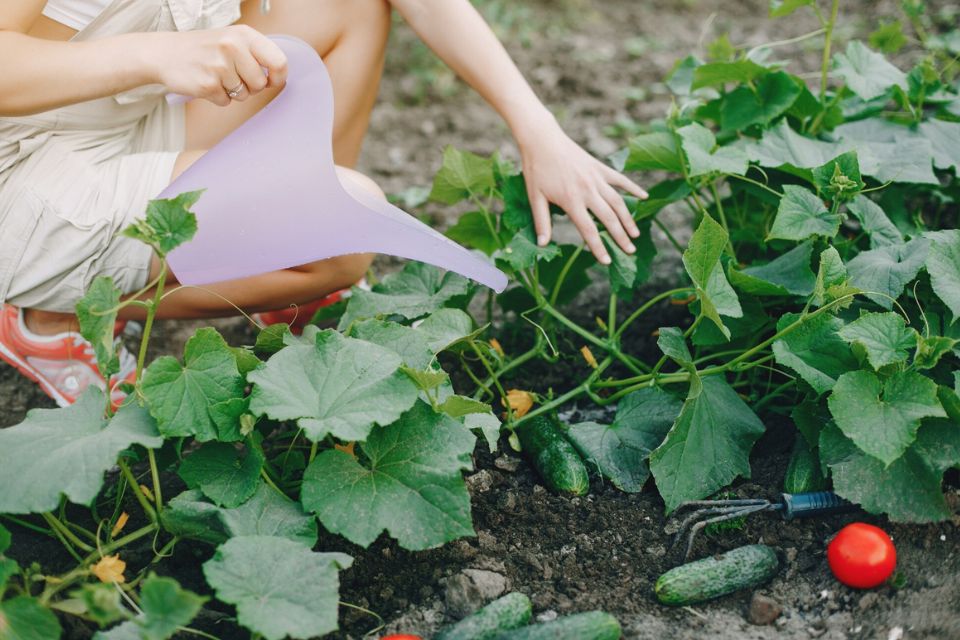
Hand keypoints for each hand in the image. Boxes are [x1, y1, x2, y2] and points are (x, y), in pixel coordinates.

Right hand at [151, 25, 286, 106]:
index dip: (278, 77)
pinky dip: (218, 97)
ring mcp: (219, 66)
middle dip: (250, 86)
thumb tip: (278, 75)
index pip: (278, 61)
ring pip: (244, 95)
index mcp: (244, 35)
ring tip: (217, 76)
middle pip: (261, 84)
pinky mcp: (207, 85)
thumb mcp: (232, 39)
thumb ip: (256, 54)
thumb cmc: (204, 48)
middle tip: (233, 76)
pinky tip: (206, 82)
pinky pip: (226, 102)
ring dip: (233, 91)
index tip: (271, 80)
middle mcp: (232, 47)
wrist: (166, 53)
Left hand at [517, 118, 647, 264]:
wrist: (542, 139)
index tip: (607, 261)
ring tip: (636, 234)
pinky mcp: (600, 167)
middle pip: (609, 219)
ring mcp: (596, 178)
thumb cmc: (536, 169)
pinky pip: (620, 180)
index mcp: (571, 200)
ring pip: (618, 202)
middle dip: (621, 237)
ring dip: (628, 219)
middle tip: (630, 251)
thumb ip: (541, 222)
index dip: (598, 247)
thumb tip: (543, 244)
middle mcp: (588, 190)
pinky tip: (644, 197)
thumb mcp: (534, 197)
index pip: (588, 230)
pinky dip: (633, 188)